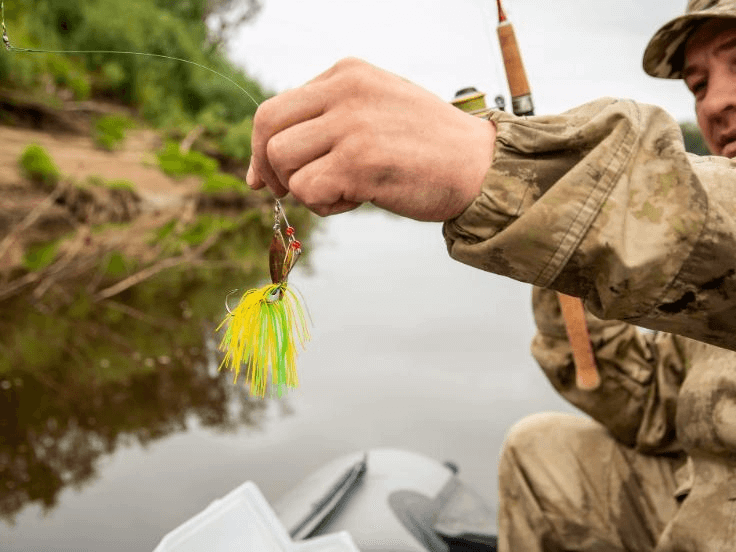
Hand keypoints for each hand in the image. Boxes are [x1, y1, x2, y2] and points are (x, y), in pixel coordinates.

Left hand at [246, 58, 495, 220]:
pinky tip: (357, 200)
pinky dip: (325, 205)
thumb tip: (267, 163)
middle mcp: (345, 91)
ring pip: (282, 161)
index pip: (276, 107)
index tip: (263, 177)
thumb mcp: (374, 110)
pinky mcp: (360, 161)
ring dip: (304, 189)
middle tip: (285, 192)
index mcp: (347, 73)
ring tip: (343, 191)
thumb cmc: (427, 146)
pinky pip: (308, 190)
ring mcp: (352, 124)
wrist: (479, 165)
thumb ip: (327, 121)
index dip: (261, 147)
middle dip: (268, 168)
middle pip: (267, 129)